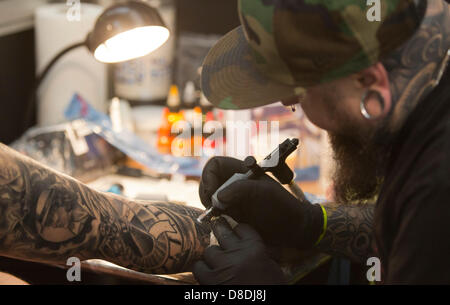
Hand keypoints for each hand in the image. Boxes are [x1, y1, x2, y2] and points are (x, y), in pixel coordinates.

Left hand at [193, 217, 285, 284]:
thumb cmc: (270, 286)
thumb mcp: (270, 266)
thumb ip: (257, 252)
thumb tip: (244, 243)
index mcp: (255, 248)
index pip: (242, 228)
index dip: (237, 229)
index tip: (235, 229)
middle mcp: (237, 254)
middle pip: (222, 231)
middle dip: (219, 228)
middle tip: (217, 226)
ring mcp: (223, 267)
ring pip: (209, 250)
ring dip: (212, 255)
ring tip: (217, 261)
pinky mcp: (211, 281)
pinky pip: (199, 267)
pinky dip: (202, 269)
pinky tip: (208, 272)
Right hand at [199, 156, 323, 248]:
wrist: (292, 229)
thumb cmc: (283, 207)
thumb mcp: (264, 193)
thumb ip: (241, 190)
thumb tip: (217, 197)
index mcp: (242, 170)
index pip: (215, 165)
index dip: (209, 176)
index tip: (214, 192)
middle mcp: (234, 182)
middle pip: (208, 181)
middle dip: (207, 193)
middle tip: (214, 207)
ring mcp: (232, 197)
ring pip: (209, 196)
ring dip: (210, 206)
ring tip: (222, 215)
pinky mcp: (231, 212)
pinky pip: (214, 211)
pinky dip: (213, 216)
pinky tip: (223, 220)